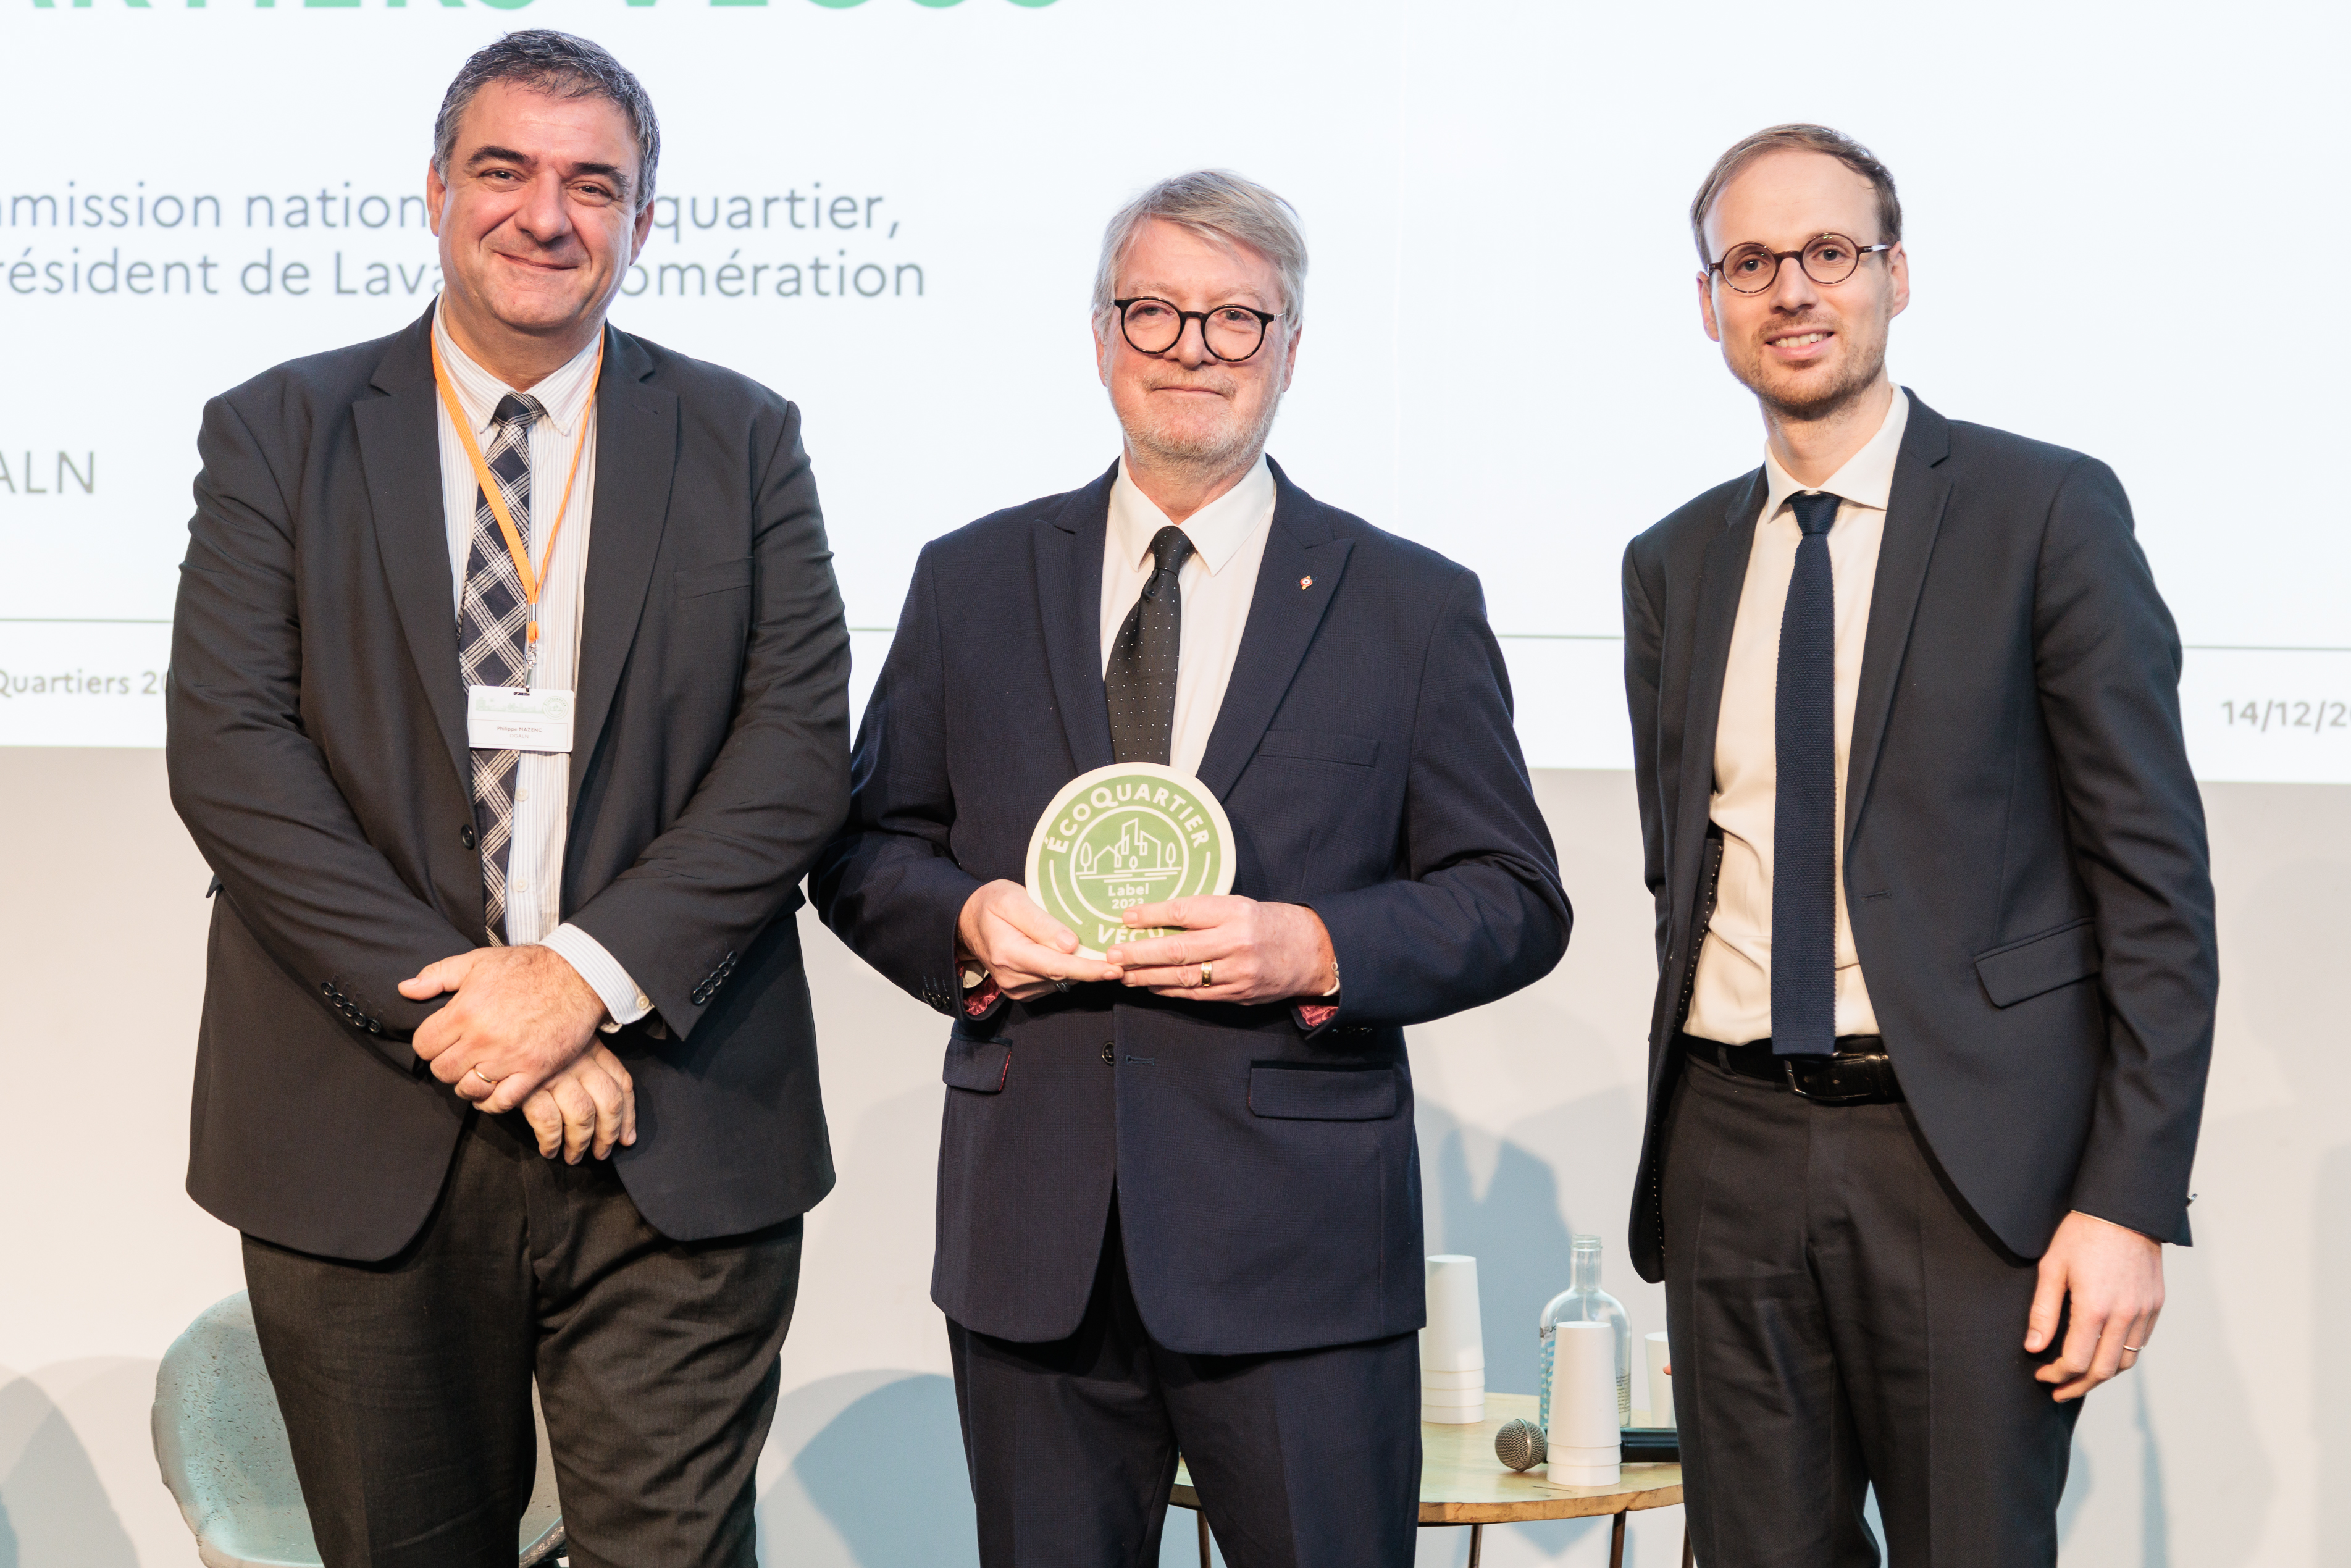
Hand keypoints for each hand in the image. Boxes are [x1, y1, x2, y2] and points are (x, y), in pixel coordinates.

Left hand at [399, 945, 610, 1113]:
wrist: (577, 976)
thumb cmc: (527, 968)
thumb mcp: (477, 961)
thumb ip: (437, 975)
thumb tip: (405, 989)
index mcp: (465, 1011)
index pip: (424, 1045)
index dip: (428, 1043)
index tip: (441, 1040)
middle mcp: (483, 1039)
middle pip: (443, 1070)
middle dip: (446, 1063)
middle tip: (460, 1054)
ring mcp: (509, 1058)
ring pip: (468, 1088)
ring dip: (468, 1082)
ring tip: (476, 1070)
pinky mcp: (534, 1071)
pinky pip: (501, 1102)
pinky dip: (491, 1101)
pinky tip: (492, 1090)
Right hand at [520, 1042, 637, 1163]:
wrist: (499, 1029)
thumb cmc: (533, 1042)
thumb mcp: (568, 1043)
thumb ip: (590, 1064)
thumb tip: (610, 1112)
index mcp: (592, 1049)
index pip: (622, 1084)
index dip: (627, 1116)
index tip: (625, 1138)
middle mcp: (579, 1060)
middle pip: (609, 1103)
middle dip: (607, 1135)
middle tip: (601, 1153)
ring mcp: (556, 1074)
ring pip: (583, 1117)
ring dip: (580, 1143)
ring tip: (574, 1157)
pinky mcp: (530, 1088)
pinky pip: (549, 1123)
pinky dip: (552, 1141)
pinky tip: (549, 1150)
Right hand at [957, 880, 1122, 1000]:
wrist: (968, 921)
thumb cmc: (991, 904)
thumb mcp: (1013, 900)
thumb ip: (1041, 922)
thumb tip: (1071, 945)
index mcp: (1009, 953)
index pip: (1057, 966)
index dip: (1088, 969)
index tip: (1114, 968)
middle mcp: (1012, 976)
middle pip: (1062, 976)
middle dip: (1093, 970)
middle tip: (1123, 962)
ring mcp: (1016, 986)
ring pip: (1060, 982)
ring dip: (1081, 971)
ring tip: (1101, 955)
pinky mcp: (1021, 990)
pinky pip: (1052, 983)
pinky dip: (1068, 972)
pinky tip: (1076, 958)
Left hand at [1103, 896, 1336, 1003]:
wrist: (1312, 952)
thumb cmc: (1271, 923)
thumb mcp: (1241, 906)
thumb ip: (1205, 913)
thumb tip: (1159, 919)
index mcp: (1235, 912)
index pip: (1185, 911)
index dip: (1152, 914)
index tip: (1127, 916)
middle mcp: (1235, 942)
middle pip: (1178, 948)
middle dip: (1139, 953)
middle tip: (1112, 954)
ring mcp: (1237, 972)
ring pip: (1183, 976)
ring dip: (1148, 976)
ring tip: (1123, 974)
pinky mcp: (1238, 994)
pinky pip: (1196, 994)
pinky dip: (1170, 991)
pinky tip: (1151, 986)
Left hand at [2026, 1209, 2163, 1401]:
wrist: (2123, 1210)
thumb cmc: (2082, 1234)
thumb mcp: (2051, 1268)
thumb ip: (2043, 1312)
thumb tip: (2034, 1347)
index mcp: (2094, 1309)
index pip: (2076, 1362)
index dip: (2057, 1375)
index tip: (2042, 1375)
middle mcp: (2124, 1316)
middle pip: (2104, 1371)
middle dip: (2079, 1386)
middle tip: (2060, 1390)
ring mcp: (2144, 1312)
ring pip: (2125, 1361)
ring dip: (2102, 1375)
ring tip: (2080, 1377)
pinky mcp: (2155, 1305)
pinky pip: (2140, 1343)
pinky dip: (2121, 1355)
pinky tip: (2103, 1352)